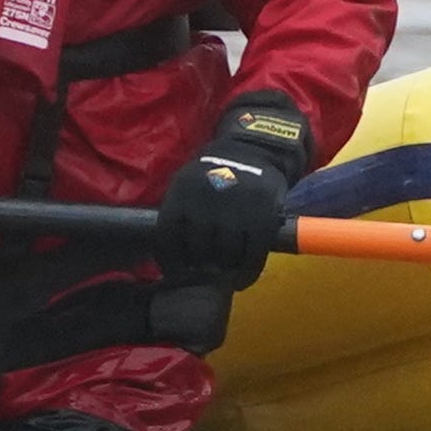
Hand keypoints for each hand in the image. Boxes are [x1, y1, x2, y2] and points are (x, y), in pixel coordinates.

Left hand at [154, 90, 310, 290]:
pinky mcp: (262, 220)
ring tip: (222, 277)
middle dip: (198, 266)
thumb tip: (174, 256)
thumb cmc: (217, 172)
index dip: (170, 262)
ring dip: (222, 272)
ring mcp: (236, 211)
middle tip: (203, 274)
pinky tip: (241, 281)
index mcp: (182, 193)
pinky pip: (251, 257)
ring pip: (224, 257)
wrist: (255, 150)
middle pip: (196, 251)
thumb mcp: (189, 182)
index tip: (176, 273)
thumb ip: (180, 213)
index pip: (168, 238)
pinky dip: (246, 275)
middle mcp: (206, 203)